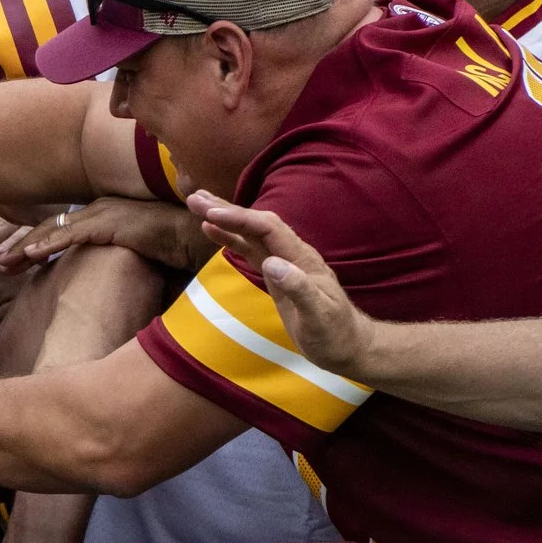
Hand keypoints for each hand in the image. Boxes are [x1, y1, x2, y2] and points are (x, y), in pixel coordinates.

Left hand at [0, 198, 207, 272]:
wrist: (199, 236)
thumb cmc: (174, 246)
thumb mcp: (135, 250)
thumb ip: (113, 255)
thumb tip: (99, 276)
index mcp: (102, 213)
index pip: (59, 228)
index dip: (33, 243)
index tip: (12, 261)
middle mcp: (98, 208)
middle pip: (48, 227)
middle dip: (19, 246)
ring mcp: (103, 213)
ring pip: (52, 230)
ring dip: (24, 248)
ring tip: (2, 264)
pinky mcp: (110, 223)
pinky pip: (72, 234)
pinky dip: (47, 244)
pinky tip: (27, 257)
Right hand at [186, 190, 373, 375]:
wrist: (347, 345)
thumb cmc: (334, 334)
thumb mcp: (319, 316)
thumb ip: (298, 288)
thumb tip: (271, 263)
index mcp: (301, 259)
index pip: (267, 229)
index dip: (240, 219)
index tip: (211, 214)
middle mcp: (292, 254)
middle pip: (256, 223)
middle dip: (226, 209)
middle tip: (194, 197)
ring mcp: (283, 263)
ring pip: (251, 233)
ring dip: (225, 217)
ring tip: (196, 203)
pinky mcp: (276, 273)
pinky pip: (250, 248)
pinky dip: (229, 237)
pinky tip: (211, 230)